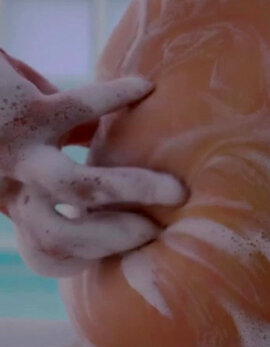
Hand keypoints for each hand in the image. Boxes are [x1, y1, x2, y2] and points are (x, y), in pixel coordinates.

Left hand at [0, 50, 186, 276]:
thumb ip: (50, 147)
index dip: (88, 258)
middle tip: (157, 230)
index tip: (127, 241)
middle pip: (60, 239)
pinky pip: (83, 108)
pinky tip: (145, 88)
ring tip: (175, 191)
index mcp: (6, 197)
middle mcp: (8, 185)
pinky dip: (118, 96)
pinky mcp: (23, 110)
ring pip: (80, 189)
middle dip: (118, 238)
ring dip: (136, 191)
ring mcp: (15, 152)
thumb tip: (98, 137)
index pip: (45, 253)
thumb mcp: (15, 142)